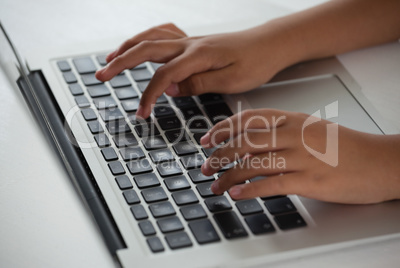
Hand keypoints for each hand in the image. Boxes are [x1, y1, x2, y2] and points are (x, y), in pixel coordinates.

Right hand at [95, 22, 300, 117]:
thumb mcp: (231, 81)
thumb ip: (197, 83)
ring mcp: (190, 40)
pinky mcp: (194, 41)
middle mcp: (190, 44)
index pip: (164, 75)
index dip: (148, 95)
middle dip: (120, 63)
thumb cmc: (257, 62)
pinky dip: (146, 39)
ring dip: (127, 47)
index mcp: (199, 55)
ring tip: (110, 59)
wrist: (271, 44)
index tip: (141, 113)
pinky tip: (140, 45)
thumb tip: (169, 88)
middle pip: (146, 49)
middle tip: (101, 76)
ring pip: (151, 38)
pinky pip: (164, 34)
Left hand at [200, 109, 399, 203]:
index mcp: (293, 119)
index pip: (248, 119)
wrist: (379, 162)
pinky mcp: (311, 181)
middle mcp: (295, 135)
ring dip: (229, 176)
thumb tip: (250, 141)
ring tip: (216, 185)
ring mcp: (303, 157)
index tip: (206, 139)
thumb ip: (281, 131)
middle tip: (204, 166)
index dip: (222, 128)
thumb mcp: (311, 128)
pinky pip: (272, 184)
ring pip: (254, 164)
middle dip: (219, 155)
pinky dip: (250, 190)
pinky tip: (237, 194)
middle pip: (245, 142)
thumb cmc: (345, 147)